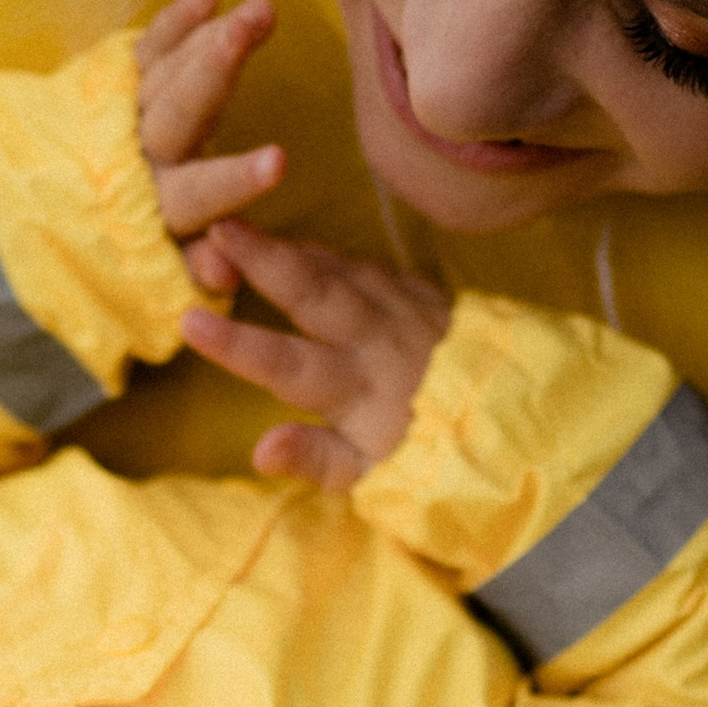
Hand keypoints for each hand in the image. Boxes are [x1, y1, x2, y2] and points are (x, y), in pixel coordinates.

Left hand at [138, 0, 284, 285]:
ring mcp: (126, 115)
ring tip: (257, 6)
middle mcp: (139, 157)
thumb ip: (194, 268)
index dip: (234, 181)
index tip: (279, 161)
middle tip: (253, 25)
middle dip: (215, 68)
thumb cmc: (133, 243)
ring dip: (210, 35)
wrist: (41, 210)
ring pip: (167, 72)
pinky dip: (175, 22)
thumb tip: (229, 275)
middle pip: (178, 112)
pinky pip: (147, 49)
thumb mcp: (160, 268)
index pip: (197, 196)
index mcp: (156, 209)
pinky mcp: (119, 84)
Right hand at [178, 221, 452, 489]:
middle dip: (265, 260)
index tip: (190, 321)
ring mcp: (408, 311)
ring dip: (293, 248)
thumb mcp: (375, 477)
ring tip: (245, 229)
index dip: (238, 345)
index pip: (288, 367)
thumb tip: (259, 450)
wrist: (517, 426)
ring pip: (345, 269)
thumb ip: (316, 460)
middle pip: (317, 294)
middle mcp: (383, 343)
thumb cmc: (429, 456)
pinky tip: (307, 247)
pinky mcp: (430, 295)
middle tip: (218, 230)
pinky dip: (336, 255)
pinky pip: (376, 266)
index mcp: (362, 393)